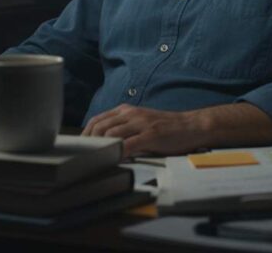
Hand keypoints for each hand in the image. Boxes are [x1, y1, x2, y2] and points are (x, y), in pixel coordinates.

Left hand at [81, 104, 205, 157]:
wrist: (191, 126)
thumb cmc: (166, 128)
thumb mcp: (140, 122)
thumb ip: (123, 128)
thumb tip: (102, 143)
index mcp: (126, 110)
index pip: (97, 120)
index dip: (85, 134)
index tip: (80, 148)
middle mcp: (131, 113)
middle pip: (100, 127)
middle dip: (89, 143)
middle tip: (84, 157)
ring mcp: (141, 123)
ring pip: (112, 134)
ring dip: (101, 148)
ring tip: (95, 160)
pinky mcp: (152, 135)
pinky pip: (130, 144)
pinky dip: (119, 153)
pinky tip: (114, 161)